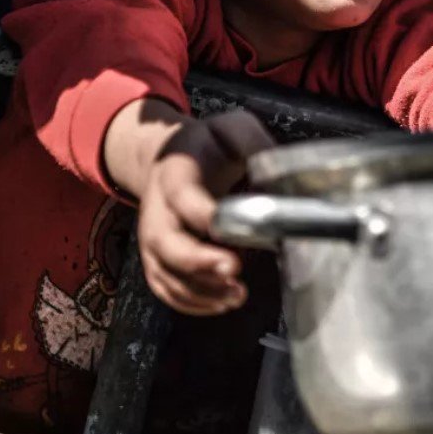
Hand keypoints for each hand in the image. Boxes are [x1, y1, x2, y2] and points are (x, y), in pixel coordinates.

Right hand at [129, 109, 275, 314]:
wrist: (168, 158)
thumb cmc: (207, 146)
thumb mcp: (229, 129)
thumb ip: (251, 141)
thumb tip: (279, 168)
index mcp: (174, 175)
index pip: (184, 197)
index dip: (204, 215)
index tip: (229, 228)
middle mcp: (157, 211)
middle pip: (167, 244)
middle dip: (199, 262)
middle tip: (234, 270)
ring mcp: (153, 240)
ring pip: (166, 274)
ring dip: (200, 291)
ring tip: (237, 295)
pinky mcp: (157, 261)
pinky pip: (166, 290)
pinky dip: (191, 303)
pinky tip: (222, 304)